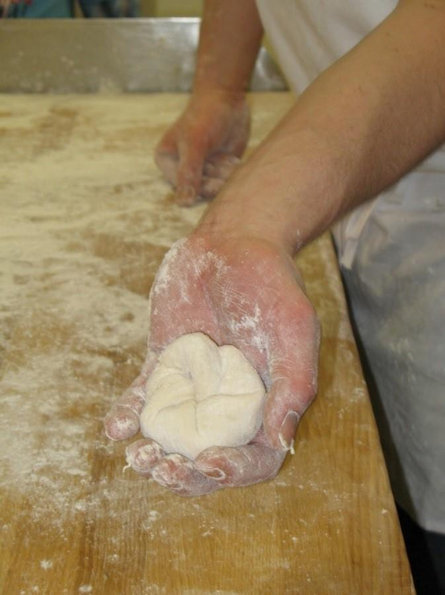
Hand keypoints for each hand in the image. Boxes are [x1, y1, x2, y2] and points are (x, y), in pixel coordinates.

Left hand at [104, 233, 319, 495]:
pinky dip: (130, 414)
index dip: (233, 471)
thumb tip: (280, 442)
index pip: (255, 456)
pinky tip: (116, 426)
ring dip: (155, 455)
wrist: (232, 244)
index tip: (207, 464)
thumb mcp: (294, 328)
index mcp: (267, 402)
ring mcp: (195, 386)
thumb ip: (293, 382)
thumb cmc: (271, 284)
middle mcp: (229, 402)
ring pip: (175, 436)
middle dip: (186, 474)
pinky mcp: (166, 365)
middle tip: (162, 469)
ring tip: (138, 457)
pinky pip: (146, 397)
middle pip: (209, 456)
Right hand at [154, 91, 249, 205]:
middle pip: (201, 190)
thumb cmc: (205, 116)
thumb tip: (182, 204)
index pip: (182, 188)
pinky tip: (232, 158)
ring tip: (224, 154)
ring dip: (225, 173)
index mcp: (167, 162)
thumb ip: (189, 174)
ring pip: (217, 186)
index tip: (212, 173)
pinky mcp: (220, 167)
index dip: (199, 185)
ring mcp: (203, 169)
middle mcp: (182, 168)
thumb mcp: (194, 145)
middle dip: (214, 177)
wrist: (227, 97)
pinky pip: (228, 180)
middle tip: (221, 161)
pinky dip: (233, 171)